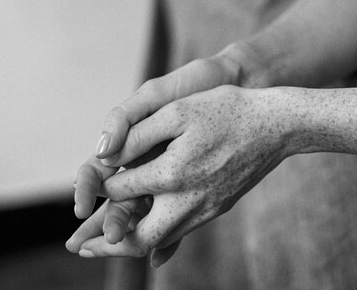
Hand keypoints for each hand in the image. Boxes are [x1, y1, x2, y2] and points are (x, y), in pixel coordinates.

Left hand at [67, 85, 290, 261]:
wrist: (277, 125)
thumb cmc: (228, 109)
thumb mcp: (181, 109)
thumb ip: (140, 133)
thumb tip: (108, 155)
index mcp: (172, 174)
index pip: (122, 190)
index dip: (100, 186)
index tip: (87, 186)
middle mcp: (186, 201)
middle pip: (137, 237)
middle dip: (105, 243)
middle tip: (79, 247)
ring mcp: (204, 209)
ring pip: (158, 240)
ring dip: (128, 244)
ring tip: (106, 244)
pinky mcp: (216, 208)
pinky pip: (180, 231)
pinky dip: (157, 237)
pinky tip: (149, 232)